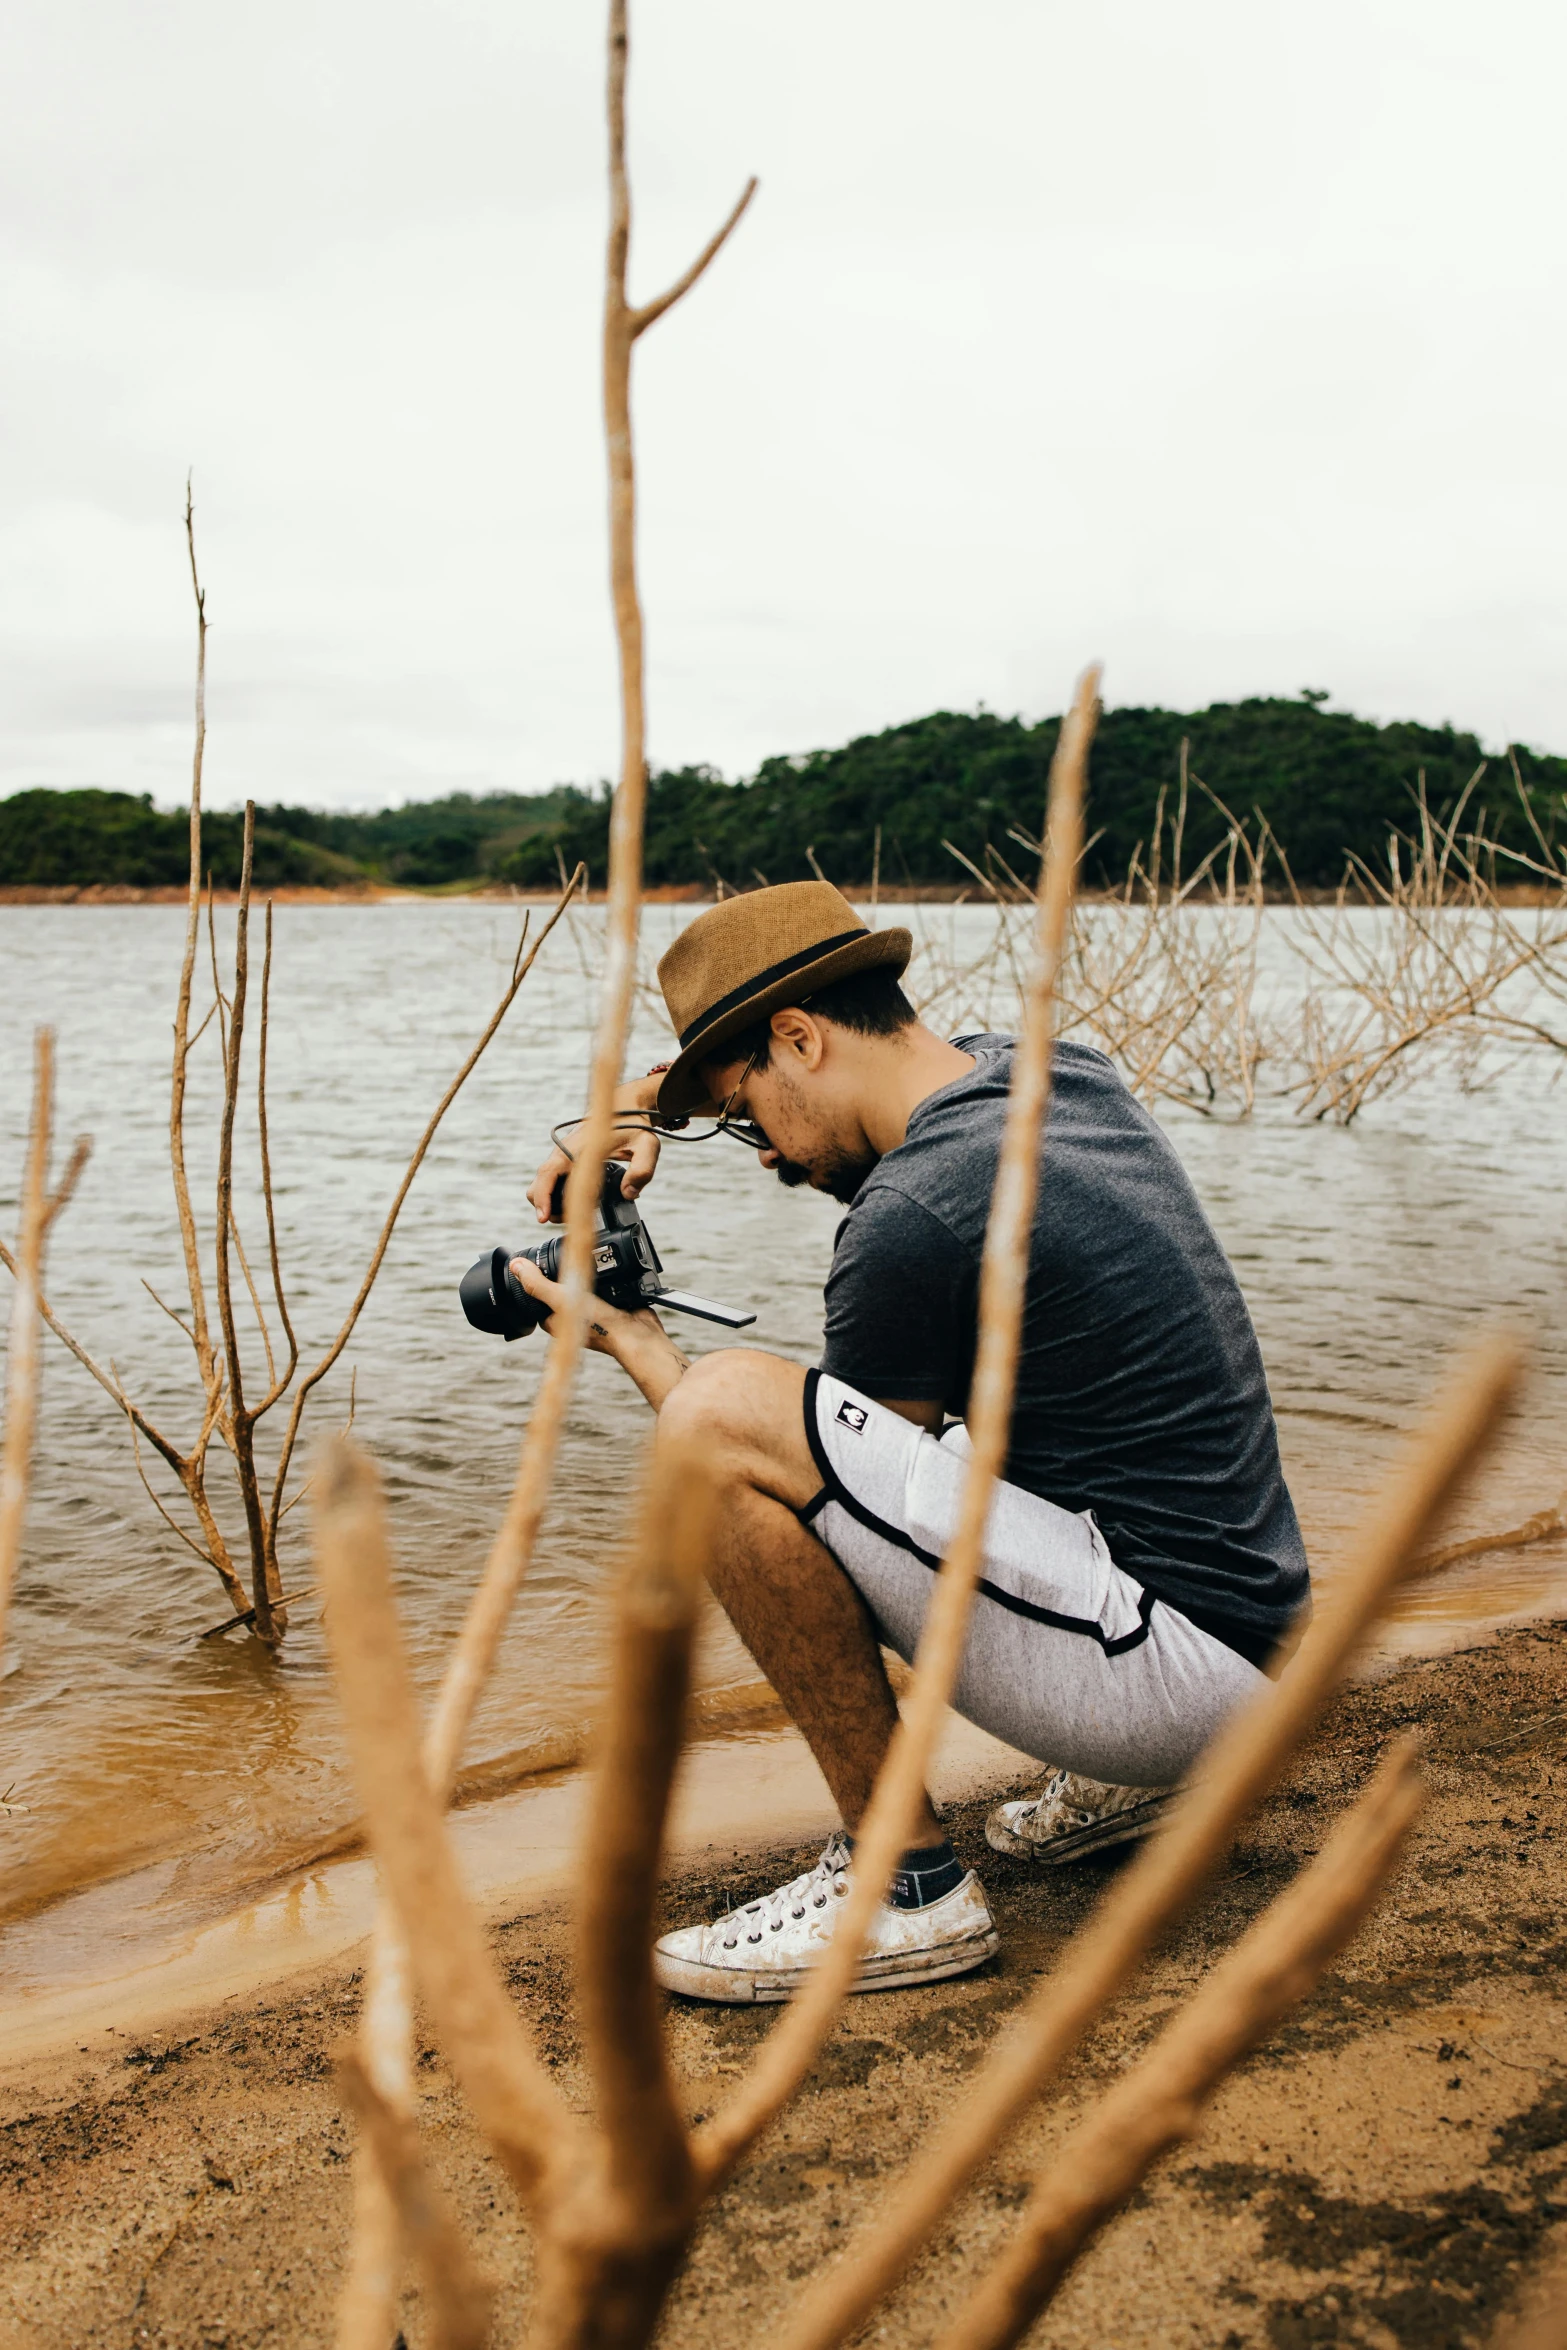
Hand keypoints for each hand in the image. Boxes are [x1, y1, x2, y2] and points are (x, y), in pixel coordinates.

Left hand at [509, 1255, 688, 1406]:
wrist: (638, 1334)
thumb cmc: (600, 1327)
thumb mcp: (563, 1301)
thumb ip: (539, 1285)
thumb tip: (515, 1266)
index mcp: (556, 1320)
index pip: (538, 1297)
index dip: (535, 1279)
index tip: (535, 1260)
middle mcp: (574, 1316)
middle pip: (562, 1287)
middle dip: (564, 1271)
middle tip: (564, 1252)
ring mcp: (594, 1309)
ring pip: (584, 1283)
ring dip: (587, 1270)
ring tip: (586, 1253)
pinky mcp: (613, 1301)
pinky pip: (606, 1282)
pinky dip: (608, 1271)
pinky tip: (609, 1261)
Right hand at [526, 1077, 664, 1224]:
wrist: (624, 1105)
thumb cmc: (634, 1123)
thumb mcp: (647, 1145)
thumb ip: (642, 1169)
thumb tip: (629, 1193)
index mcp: (578, 1148)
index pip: (550, 1174)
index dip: (543, 1197)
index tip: (543, 1218)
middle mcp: (565, 1151)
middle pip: (539, 1183)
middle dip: (545, 1206)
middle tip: (568, 1221)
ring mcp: (563, 1155)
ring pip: (543, 1182)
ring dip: (550, 1201)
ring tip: (572, 1215)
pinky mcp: (566, 1158)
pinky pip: (552, 1179)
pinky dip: (555, 1193)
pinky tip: (575, 1203)